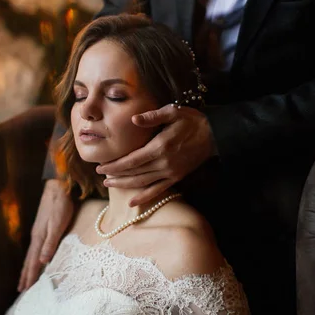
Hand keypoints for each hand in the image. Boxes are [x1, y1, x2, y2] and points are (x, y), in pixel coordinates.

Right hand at [18, 179, 73, 291]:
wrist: (57, 187)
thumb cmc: (60, 206)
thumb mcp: (57, 225)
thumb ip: (50, 243)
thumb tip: (42, 261)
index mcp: (39, 238)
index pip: (33, 262)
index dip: (30, 276)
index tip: (25, 290)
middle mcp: (36, 236)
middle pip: (29, 260)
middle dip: (25, 275)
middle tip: (21, 290)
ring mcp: (37, 231)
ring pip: (31, 254)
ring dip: (27, 268)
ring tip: (24, 278)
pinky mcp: (41, 227)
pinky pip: (35, 248)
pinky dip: (32, 258)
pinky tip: (35, 258)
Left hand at [96, 104, 217, 206]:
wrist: (214, 135)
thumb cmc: (192, 120)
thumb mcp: (173, 112)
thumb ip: (152, 116)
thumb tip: (134, 119)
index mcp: (159, 147)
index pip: (131, 161)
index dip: (114, 166)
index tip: (100, 167)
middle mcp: (163, 163)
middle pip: (133, 173)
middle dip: (115, 176)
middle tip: (100, 176)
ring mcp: (170, 172)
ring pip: (142, 183)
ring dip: (124, 186)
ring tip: (109, 185)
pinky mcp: (177, 177)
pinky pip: (158, 190)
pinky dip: (144, 197)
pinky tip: (133, 203)